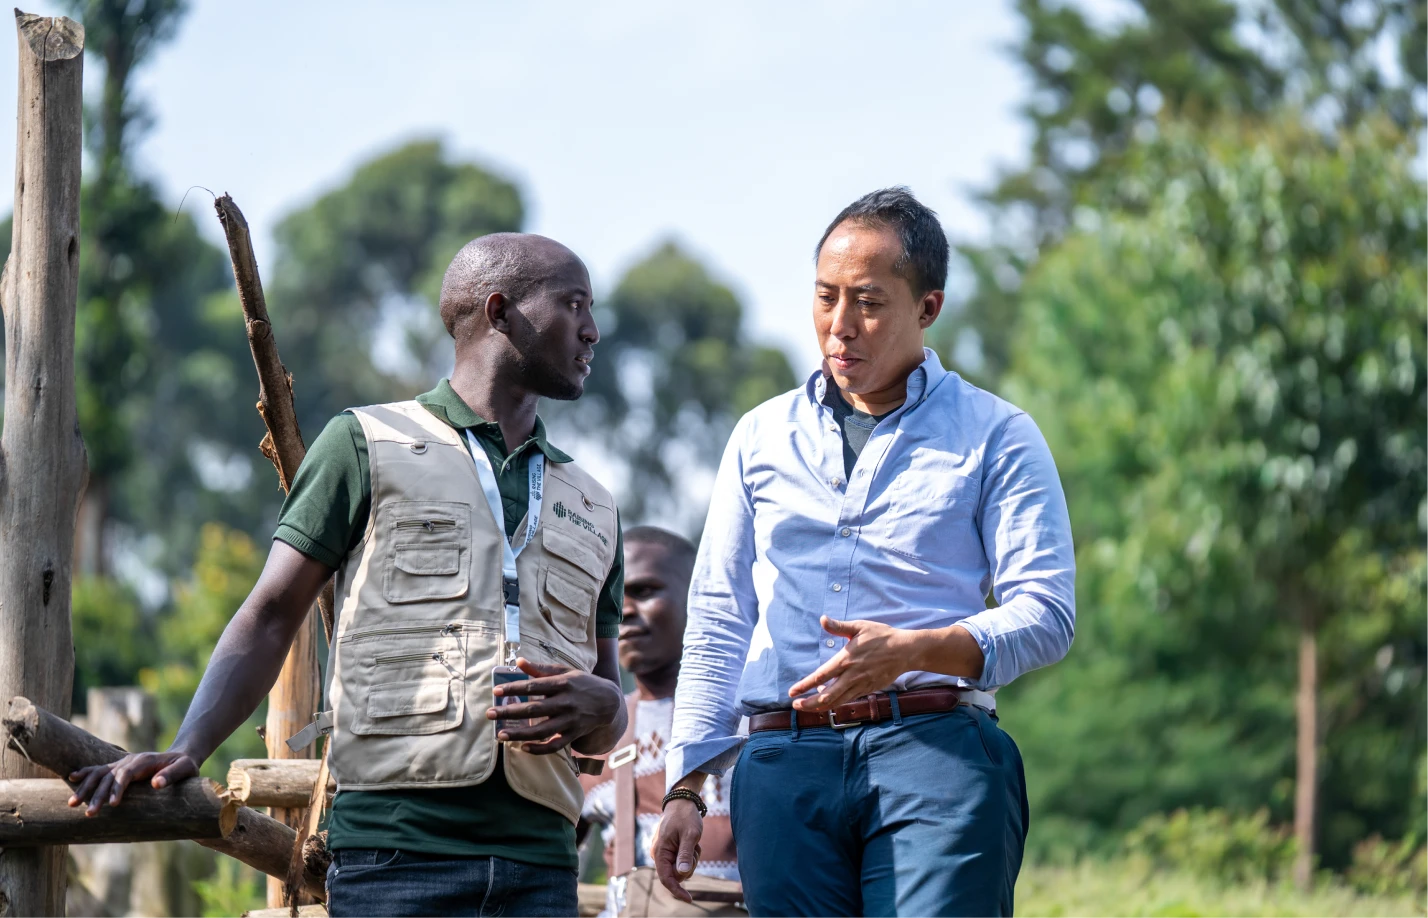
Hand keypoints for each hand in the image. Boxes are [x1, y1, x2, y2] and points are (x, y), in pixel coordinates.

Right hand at [66, 751, 199, 815]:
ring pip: (100, 774)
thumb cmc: (185, 766)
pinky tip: (71, 777)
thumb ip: (172, 775)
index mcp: (144, 761)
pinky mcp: (119, 768)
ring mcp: (122, 763)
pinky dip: (85, 773)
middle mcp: (130, 761)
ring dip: (85, 788)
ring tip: (72, 804)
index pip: (126, 774)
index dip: (118, 789)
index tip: (113, 805)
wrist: (181, 757)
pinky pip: (99, 769)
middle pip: (109, 777)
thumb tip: (156, 784)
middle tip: (89, 813)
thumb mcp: (186, 769)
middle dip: (98, 795)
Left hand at [486, 657, 621, 753]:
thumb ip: (541, 669)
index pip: (534, 686)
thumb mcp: (565, 672)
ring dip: (520, 734)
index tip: (497, 691)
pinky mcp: (573, 734)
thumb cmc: (583, 683)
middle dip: (510, 712)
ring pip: (542, 731)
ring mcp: (570, 721)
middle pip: (534, 710)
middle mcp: (566, 703)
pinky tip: (523, 748)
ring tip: (500, 735)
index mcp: (563, 684)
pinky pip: (555, 745)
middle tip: (490, 714)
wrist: (609, 702)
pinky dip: (539, 749)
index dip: (514, 689)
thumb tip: (518, 661)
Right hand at [654, 798, 703, 902]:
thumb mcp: (690, 835)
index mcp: (660, 851)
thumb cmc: (686, 816)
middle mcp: (659, 854)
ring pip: (681, 869)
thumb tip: (682, 874)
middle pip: (676, 875)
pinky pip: (682, 861)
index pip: (666, 878)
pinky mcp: (670, 851)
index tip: (689, 899)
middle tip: (696, 849)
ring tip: (694, 843)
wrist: (683, 802)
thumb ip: (686, 854)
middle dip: (689, 866)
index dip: (677, 890)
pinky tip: (692, 842)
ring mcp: (664, 853)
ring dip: (691, 860)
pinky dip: (690, 855)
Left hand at [789, 616, 918, 711]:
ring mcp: (861, 685)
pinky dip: (836, 702)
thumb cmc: (881, 636)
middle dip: (809, 703)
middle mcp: (851, 676)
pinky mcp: (868, 689)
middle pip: (826, 696)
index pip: (820, 676)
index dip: (805, 685)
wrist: (905, 651)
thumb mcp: (859, 627)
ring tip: (807, 707)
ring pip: (837, 701)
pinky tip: (827, 700)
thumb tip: (822, 619)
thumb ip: (839, 627)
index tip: (792, 691)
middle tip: (796, 704)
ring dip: (820, 706)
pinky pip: (849, 699)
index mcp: (846, 659)